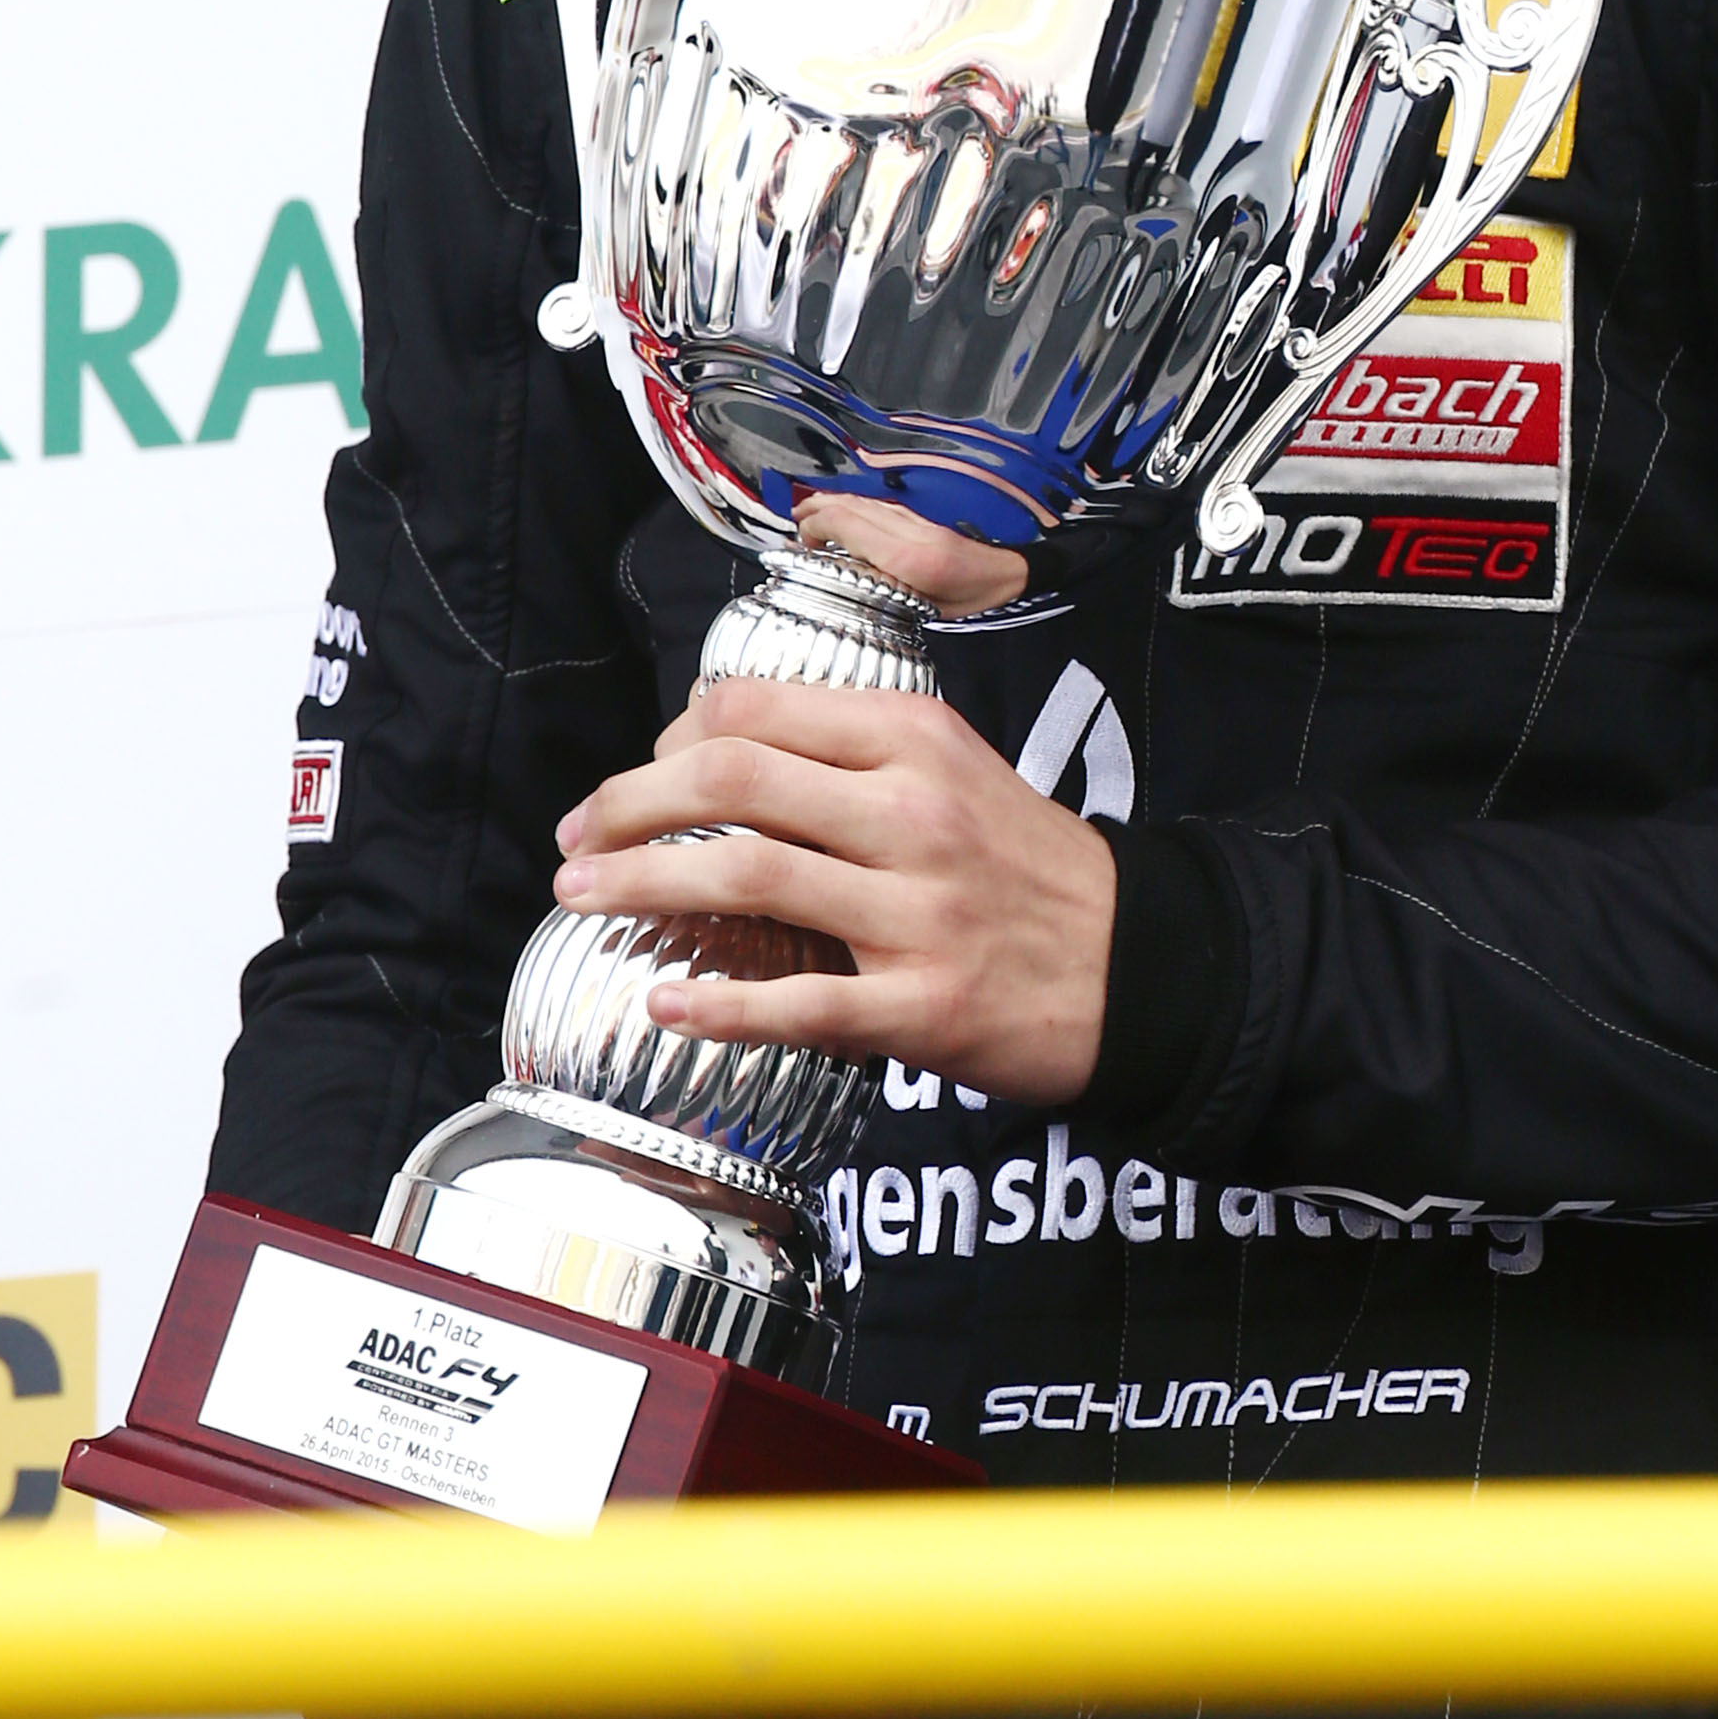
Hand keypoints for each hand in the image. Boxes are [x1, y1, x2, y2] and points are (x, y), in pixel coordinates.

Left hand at [553, 677, 1116, 1108]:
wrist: (1144, 963)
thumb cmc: (1028, 867)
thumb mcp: (955, 771)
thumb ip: (850, 756)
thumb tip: (716, 751)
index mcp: (915, 742)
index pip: (754, 713)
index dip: (666, 743)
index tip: (633, 780)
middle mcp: (912, 814)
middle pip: (731, 783)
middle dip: (626, 806)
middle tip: (573, 840)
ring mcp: (919, 911)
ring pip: (749, 878)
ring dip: (642, 886)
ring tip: (580, 898)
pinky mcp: (925, 1006)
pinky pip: (803, 1002)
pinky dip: (722, 1005)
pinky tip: (665, 1003)